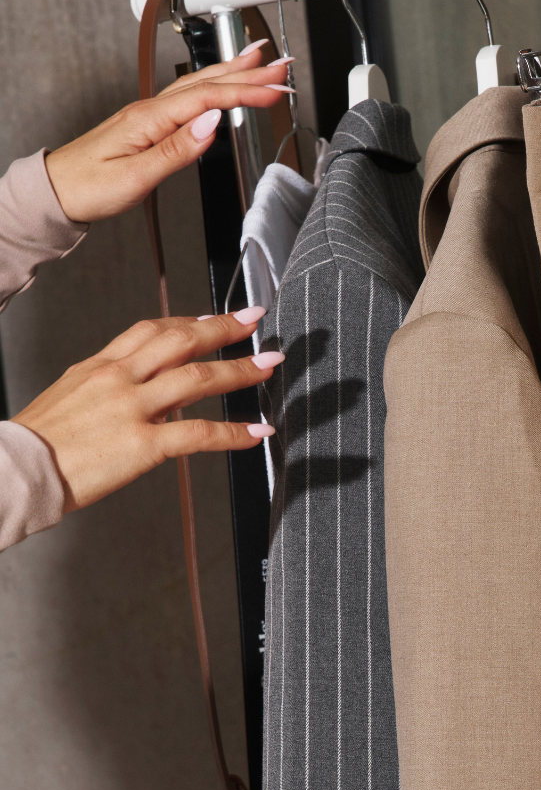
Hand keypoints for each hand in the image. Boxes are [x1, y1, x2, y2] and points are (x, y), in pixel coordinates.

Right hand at [11, 306, 281, 512]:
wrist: (15, 469)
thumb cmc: (38, 442)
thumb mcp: (70, 396)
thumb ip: (109, 387)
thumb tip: (142, 389)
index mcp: (100, 366)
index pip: (151, 330)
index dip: (187, 321)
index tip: (211, 320)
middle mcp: (119, 379)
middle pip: (181, 341)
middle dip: (222, 329)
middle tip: (252, 321)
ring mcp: (132, 409)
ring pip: (198, 378)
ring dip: (240, 370)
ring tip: (267, 365)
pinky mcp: (142, 444)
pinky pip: (199, 433)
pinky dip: (234, 433)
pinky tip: (256, 432)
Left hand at [44, 44, 295, 222]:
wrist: (57, 192)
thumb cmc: (89, 187)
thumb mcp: (135, 176)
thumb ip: (176, 149)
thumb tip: (210, 124)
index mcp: (150, 119)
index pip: (208, 98)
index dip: (245, 93)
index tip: (275, 90)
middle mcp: (150, 110)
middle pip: (207, 83)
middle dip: (247, 72)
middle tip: (280, 64)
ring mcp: (150, 115)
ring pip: (199, 85)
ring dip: (231, 71)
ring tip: (258, 60)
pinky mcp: (149, 125)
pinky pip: (188, 97)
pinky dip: (212, 86)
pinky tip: (221, 86)